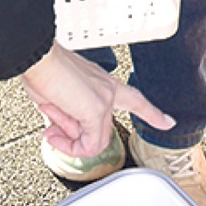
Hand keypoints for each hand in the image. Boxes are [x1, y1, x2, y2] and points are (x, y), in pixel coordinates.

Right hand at [21, 41, 173, 157]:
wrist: (38, 58)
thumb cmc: (41, 71)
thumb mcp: (57, 100)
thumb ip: (67, 118)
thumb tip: (65, 134)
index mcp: (100, 82)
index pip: (134, 98)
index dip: (152, 113)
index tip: (168, 122)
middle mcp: (107, 89)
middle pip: (103, 132)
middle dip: (74, 141)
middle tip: (53, 134)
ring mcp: (104, 99)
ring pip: (94, 141)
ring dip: (69, 143)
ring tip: (51, 129)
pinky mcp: (96, 109)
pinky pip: (88, 144)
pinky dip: (69, 147)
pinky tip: (54, 133)